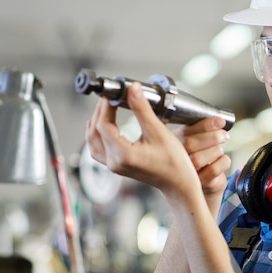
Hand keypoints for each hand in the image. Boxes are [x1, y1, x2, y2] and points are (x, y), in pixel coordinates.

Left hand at [86, 82, 199, 199]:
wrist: (179, 183)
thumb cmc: (174, 163)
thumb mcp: (158, 132)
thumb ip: (143, 109)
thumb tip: (133, 90)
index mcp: (123, 154)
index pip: (104, 124)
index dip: (106, 106)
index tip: (113, 94)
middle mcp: (114, 162)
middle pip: (95, 131)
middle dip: (100, 111)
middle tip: (109, 97)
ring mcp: (114, 166)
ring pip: (93, 142)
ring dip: (95, 123)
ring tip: (102, 108)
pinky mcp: (118, 166)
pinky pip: (97, 151)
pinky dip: (96, 137)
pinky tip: (98, 128)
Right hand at [174, 117, 230, 197]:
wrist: (200, 185)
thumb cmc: (198, 159)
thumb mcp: (196, 141)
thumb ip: (203, 129)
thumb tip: (219, 121)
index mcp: (172, 143)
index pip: (185, 132)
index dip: (204, 125)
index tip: (220, 122)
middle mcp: (174, 160)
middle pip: (189, 144)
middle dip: (212, 137)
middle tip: (224, 135)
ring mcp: (185, 175)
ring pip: (199, 158)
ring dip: (216, 150)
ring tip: (219, 150)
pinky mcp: (199, 184)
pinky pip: (213, 170)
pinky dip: (223, 162)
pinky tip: (222, 160)